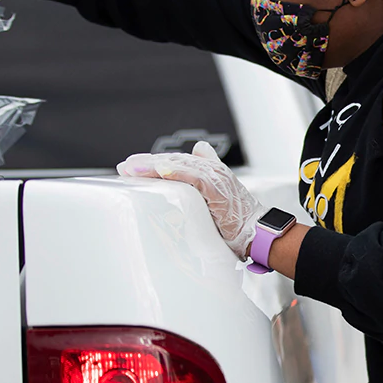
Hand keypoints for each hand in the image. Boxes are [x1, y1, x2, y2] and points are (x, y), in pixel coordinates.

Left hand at [118, 142, 265, 259]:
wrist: (257, 232)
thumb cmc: (238, 218)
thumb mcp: (219, 193)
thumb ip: (206, 174)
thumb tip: (199, 151)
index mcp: (209, 170)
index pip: (175, 161)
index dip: (153, 162)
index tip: (131, 167)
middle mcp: (212, 169)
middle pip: (173, 161)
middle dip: (146, 163)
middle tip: (124, 167)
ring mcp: (215, 177)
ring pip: (180, 166)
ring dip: (154, 166)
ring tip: (132, 168)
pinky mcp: (218, 189)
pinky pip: (194, 177)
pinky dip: (177, 173)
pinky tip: (161, 172)